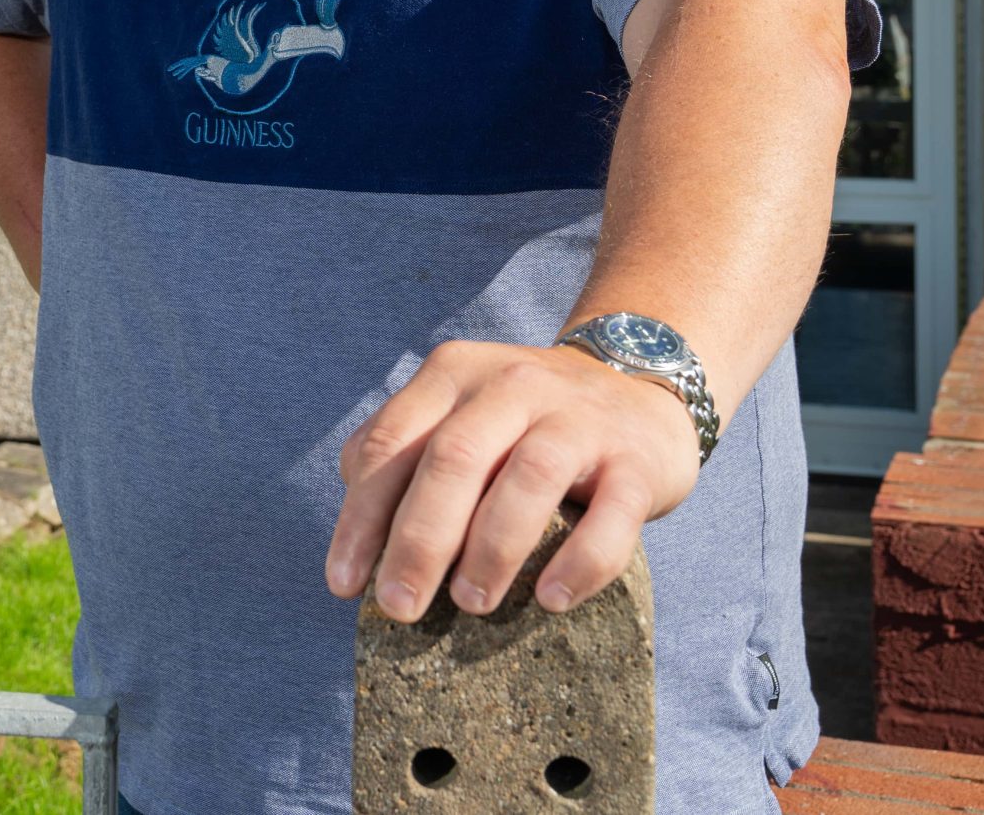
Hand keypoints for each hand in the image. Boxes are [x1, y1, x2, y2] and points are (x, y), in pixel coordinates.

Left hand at [323, 340, 700, 619]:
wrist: (640, 388)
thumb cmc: (524, 422)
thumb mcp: (458, 412)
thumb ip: (403, 451)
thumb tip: (356, 531)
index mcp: (453, 375)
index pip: (391, 444)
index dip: (361, 516)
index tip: (344, 584)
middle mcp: (512, 386)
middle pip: (453, 460)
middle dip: (418, 541)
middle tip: (398, 607)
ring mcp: (578, 419)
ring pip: (527, 478)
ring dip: (491, 549)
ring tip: (470, 604)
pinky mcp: (636, 461)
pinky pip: (610, 515)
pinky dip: (580, 561)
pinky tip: (552, 599)